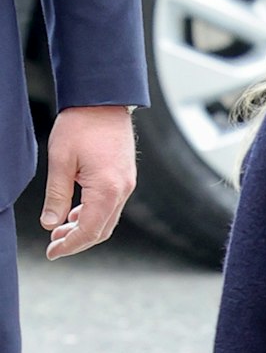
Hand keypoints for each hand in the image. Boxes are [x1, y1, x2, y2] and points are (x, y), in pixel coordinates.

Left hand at [41, 105, 136, 258]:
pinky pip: (112, 205)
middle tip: (54, 246)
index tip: (52, 253)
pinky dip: (94, 215)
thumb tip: (51, 224)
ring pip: (108, 219)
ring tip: (60, 231)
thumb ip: (56, 196)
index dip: (70, 245)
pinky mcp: (126, 177)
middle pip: (102, 230)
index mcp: (106, 188)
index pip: (89, 230)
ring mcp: (127, 184)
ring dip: (85, 228)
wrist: (104, 100)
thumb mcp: (60, 161)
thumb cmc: (81, 124)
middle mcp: (122, 190)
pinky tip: (75, 213)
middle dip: (77, 241)